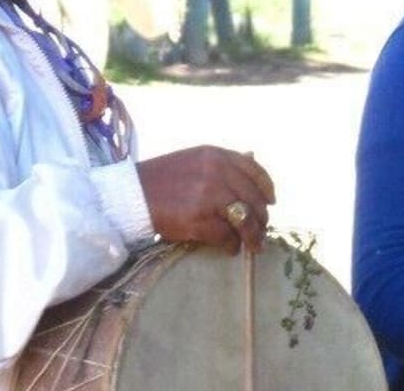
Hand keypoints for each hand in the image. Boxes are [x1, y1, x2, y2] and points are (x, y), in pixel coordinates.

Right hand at [137, 145, 275, 253]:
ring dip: (253, 236)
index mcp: (215, 155)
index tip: (271, 202)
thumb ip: (221, 163)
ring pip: (245, 220)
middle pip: (253, 199)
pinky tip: (229, 248)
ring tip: (253, 245)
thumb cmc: (160, 179)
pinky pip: (227, 237)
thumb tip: (253, 159)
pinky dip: (231, 245)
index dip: (266, 188)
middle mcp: (216, 172)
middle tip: (262, 231)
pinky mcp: (199, 220)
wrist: (131, 197)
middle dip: (261, 218)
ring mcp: (208, 196)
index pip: (254, 170)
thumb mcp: (193, 160)